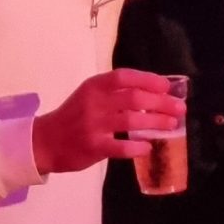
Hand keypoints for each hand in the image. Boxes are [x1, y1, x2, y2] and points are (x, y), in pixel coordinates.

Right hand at [32, 70, 184, 173]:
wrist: (44, 141)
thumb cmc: (73, 117)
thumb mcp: (89, 96)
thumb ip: (114, 93)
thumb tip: (152, 93)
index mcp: (94, 86)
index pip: (125, 77)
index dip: (149, 80)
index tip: (168, 86)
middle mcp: (94, 102)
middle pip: (134, 98)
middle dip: (161, 102)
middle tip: (179, 108)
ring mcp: (93, 125)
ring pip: (132, 120)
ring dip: (156, 122)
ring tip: (171, 125)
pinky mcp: (93, 146)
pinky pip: (121, 146)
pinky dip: (137, 146)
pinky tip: (148, 147)